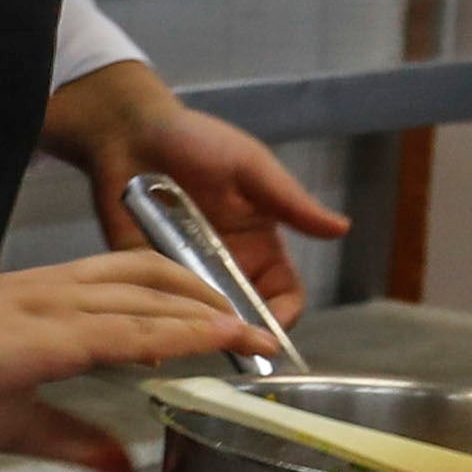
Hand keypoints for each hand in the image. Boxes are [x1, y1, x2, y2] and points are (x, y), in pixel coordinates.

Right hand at [0, 210, 270, 471]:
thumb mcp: (10, 421)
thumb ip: (71, 438)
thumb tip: (121, 467)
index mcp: (42, 309)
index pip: (130, 295)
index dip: (185, 307)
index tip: (231, 328)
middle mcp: (52, 295)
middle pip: (150, 281)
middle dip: (209, 300)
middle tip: (259, 327)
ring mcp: (48, 306)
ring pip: (146, 294)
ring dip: (206, 309)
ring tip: (253, 328)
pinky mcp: (41, 331)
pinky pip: (121, 326)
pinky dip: (173, 328)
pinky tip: (210, 333)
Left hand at [45, 63, 348, 327]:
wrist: (130, 130)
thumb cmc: (198, 142)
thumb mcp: (251, 167)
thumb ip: (290, 202)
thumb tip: (342, 228)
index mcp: (259, 246)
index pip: (283, 295)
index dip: (281, 317)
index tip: (268, 330)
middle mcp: (224, 268)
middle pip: (243, 317)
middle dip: (240, 335)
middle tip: (225, 341)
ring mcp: (183, 273)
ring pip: (200, 320)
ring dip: (199, 333)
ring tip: (192, 339)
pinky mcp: (143, 273)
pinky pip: (154, 308)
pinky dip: (156, 324)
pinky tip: (153, 335)